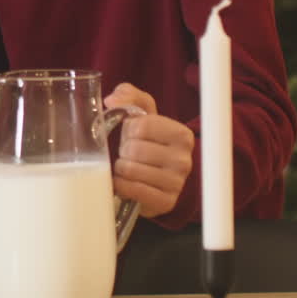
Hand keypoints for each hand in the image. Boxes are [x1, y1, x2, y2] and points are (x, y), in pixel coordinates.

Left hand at [105, 82, 195, 217]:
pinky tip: (125, 182)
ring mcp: (177, 183)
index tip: (132, 135)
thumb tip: (112, 101)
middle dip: (124, 151)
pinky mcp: (165, 202)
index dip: (128, 130)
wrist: (152, 177)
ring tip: (128, 167)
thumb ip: (127, 95)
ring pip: (130, 170)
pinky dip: (121, 185)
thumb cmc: (145, 141)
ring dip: (121, 168)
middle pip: (134, 149)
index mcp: (181, 134)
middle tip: (129, 154)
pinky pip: (132, 190)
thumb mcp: (140, 112)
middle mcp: (184, 160)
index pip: (140, 126)